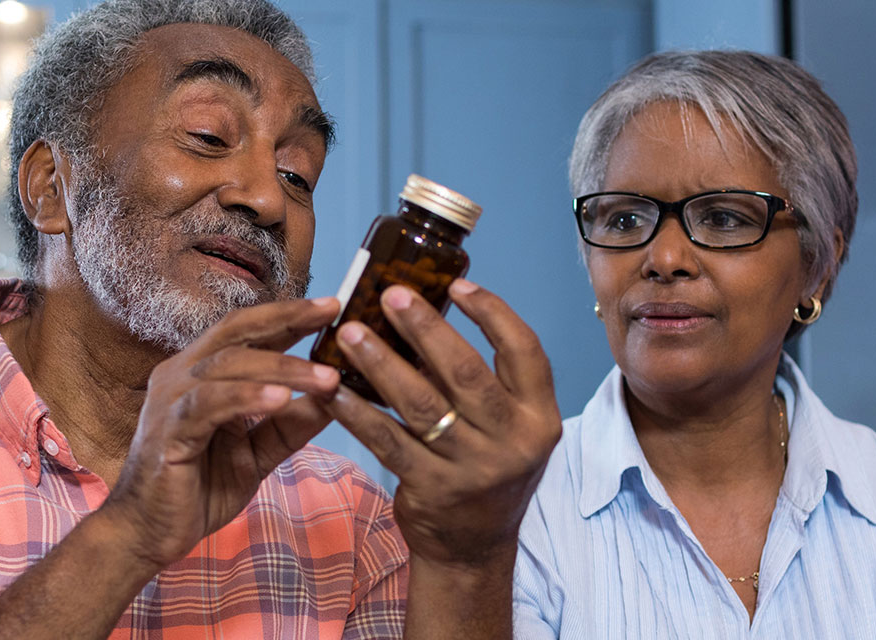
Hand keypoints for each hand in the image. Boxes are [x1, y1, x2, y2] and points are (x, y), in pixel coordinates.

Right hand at [99, 296, 344, 568]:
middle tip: (333, 313)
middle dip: (287, 319)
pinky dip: (246, 398)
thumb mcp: (256, 453)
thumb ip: (290, 426)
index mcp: (200, 373)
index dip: (288, 315)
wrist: (147, 535)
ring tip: (327, 378)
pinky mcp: (168, 430)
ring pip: (229, 365)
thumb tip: (337, 399)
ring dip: (282, 368)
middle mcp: (182, 374)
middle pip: (236, 331)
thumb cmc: (197, 490)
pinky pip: (209, 404)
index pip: (247, 331)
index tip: (334, 306)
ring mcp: (171, 399)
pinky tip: (280, 399)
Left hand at [326, 280, 561, 567]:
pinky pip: (387, 440)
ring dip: (381, 363)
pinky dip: (358, 411)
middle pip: (467, 372)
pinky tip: (334, 388)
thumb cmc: (488, 468)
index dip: (492, 312)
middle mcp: (514, 442)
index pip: (525, 351)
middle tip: (391, 294)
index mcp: (540, 417)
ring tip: (350, 332)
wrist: (474, 548)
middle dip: (426, 328)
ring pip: (421, 404)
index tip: (456, 284)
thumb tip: (432, 309)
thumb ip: (488, 380)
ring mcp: (472, 469)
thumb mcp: (510, 427)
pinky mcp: (431, 489)